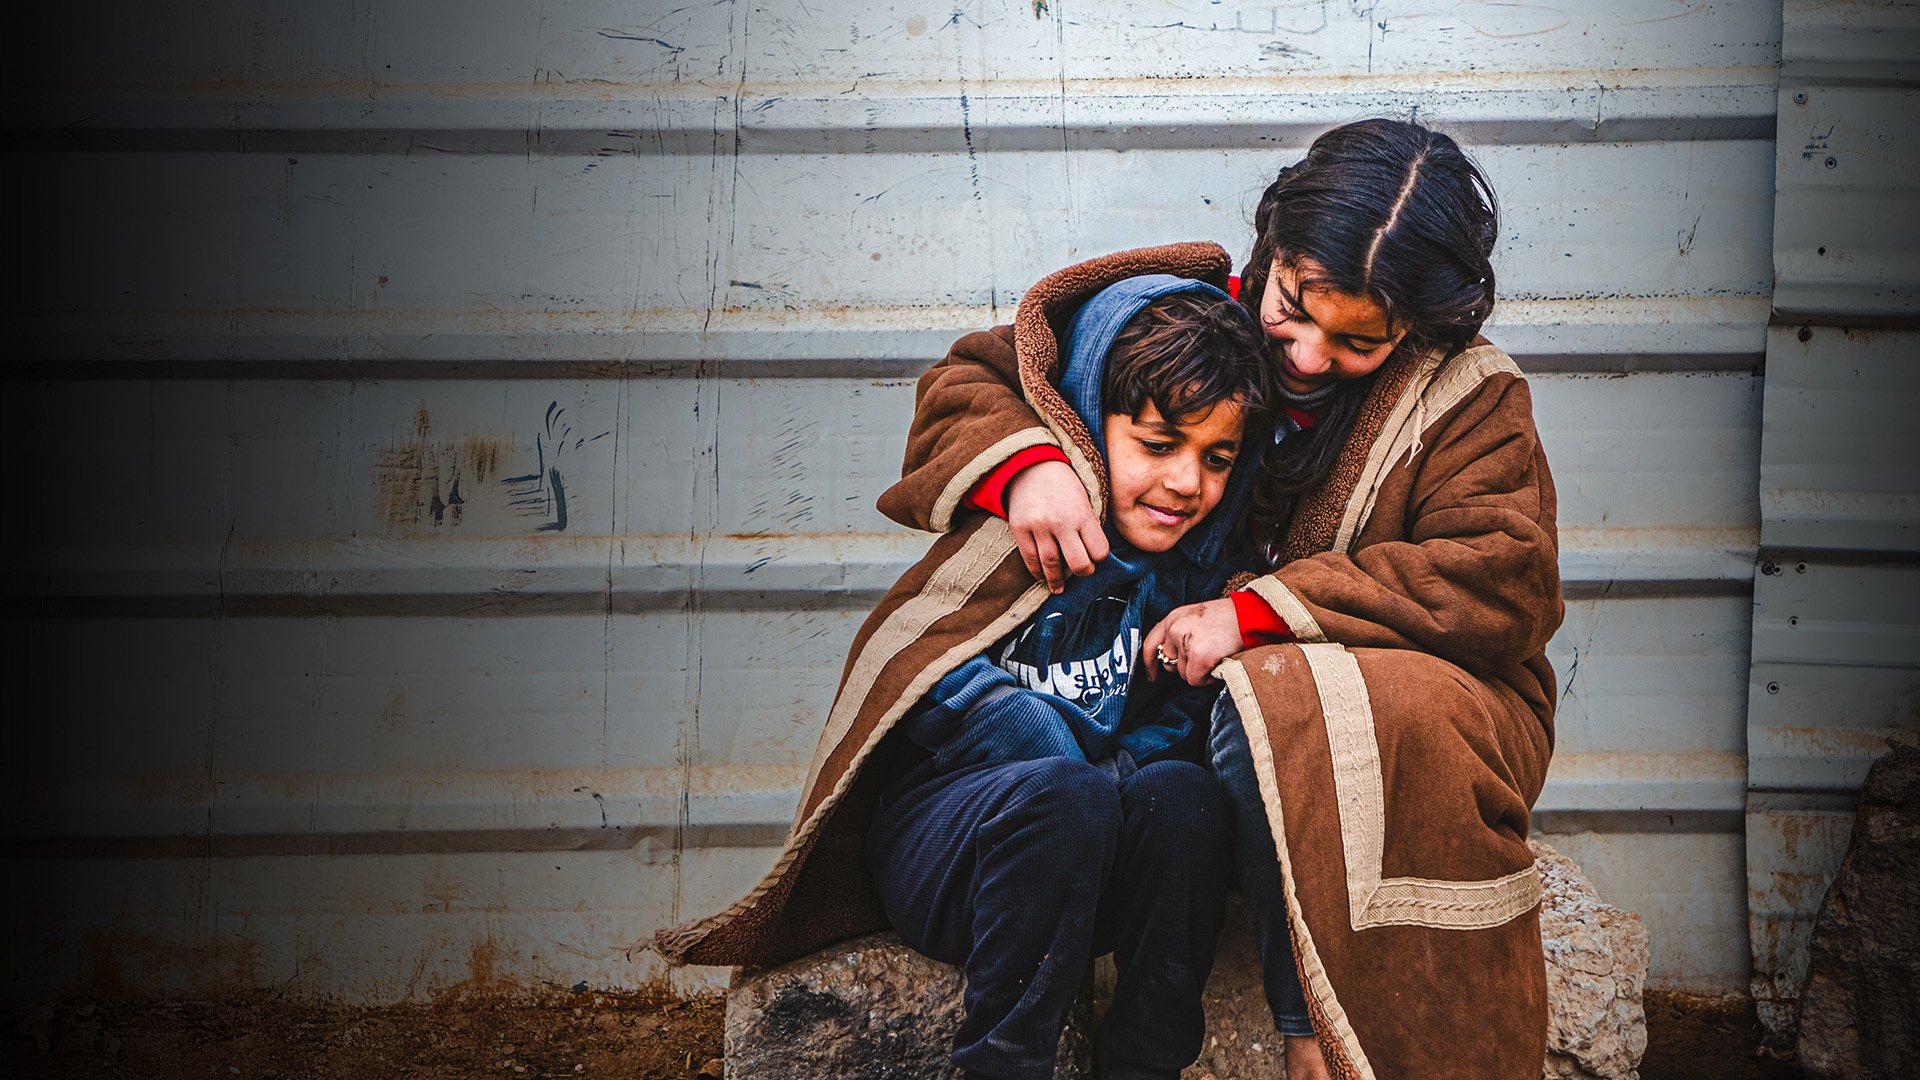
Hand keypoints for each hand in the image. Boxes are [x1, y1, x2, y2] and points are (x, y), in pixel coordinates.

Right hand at [1005, 458, 1107, 593]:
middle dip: (1083, 572)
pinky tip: (1042, 577)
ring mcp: (1039, 526)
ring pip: (1051, 566)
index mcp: (1082, 514)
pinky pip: (1030, 559)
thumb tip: (1093, 556)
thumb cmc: (1063, 485)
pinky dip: (1037, 572)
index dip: (1098, 558)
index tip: (1094, 557)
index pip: (1099, 551)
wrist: (1030, 466)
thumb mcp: (1084, 498)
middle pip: (1079, 563)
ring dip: (1057, 582)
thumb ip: (1089, 525)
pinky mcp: (1020, 529)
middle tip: (1081, 572)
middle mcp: (1061, 522)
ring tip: (1059, 588)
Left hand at [1142, 598, 1242, 684]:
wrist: (1251, 616)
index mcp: (1173, 617)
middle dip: (1186, 666)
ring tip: (1216, 654)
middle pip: (1170, 664)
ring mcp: (1186, 643)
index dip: (1148, 663)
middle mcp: (1175, 629)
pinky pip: (1196, 680)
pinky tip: (1218, 663)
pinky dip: (1208, 678)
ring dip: (1200, 671)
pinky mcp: (1199, 657)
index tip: (1151, 676)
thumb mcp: (1196, 618)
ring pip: (1184, 674)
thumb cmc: (1229, 619)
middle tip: (1206, 655)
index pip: (1150, 643)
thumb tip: (1172, 659)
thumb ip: (1180, 633)